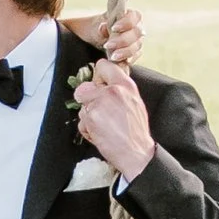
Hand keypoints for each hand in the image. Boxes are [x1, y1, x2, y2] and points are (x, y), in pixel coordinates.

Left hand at [66, 4, 144, 66]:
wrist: (98, 39)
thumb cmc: (99, 29)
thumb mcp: (97, 26)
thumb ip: (100, 28)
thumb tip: (103, 27)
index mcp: (130, 15)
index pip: (134, 17)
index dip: (126, 22)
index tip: (113, 28)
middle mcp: (137, 28)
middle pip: (136, 33)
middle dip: (122, 40)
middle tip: (108, 45)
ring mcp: (137, 40)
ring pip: (136, 46)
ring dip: (124, 52)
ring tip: (112, 57)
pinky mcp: (135, 52)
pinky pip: (134, 56)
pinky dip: (128, 58)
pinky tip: (121, 62)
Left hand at [73, 56, 155, 184]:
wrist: (137, 153)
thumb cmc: (136, 132)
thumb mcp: (135, 102)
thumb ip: (119, 90)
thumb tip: (102, 85)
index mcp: (126, 85)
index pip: (103, 65)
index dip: (98, 76)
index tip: (99, 85)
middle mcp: (112, 91)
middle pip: (84, 87)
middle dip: (87, 100)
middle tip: (100, 112)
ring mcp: (100, 104)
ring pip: (82, 107)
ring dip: (89, 118)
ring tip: (105, 127)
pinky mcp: (91, 118)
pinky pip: (81, 122)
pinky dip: (88, 130)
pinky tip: (101, 134)